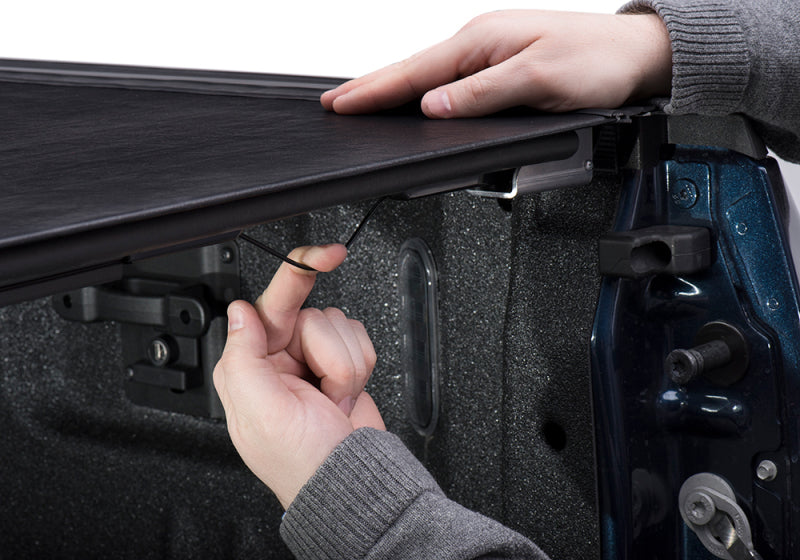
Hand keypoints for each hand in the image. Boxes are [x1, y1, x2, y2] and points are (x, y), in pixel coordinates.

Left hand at [213, 244, 384, 508]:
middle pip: (313, 312)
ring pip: (340, 324)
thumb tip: (240, 311)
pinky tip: (344, 396)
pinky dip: (361, 367)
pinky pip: (360, 338)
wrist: (352, 481)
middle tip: (327, 385)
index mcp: (249, 365)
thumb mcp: (262, 413)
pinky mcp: (342, 364)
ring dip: (346, 366)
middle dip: (328, 352)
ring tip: (332, 400)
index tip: (326, 256)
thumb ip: (244, 357)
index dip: (298, 272)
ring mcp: (312, 360)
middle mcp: (278, 357)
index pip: (270, 302)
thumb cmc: (302, 462)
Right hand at [321, 10, 671, 117]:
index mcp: (482, 42)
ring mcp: (489, 52)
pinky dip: (422, 89)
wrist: (636, 54)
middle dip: (370, 87)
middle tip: (336, 103)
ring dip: (392, 88)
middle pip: (412, 70)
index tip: (342, 103)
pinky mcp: (500, 64)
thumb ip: (483, 95)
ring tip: (363, 102)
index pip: (414, 72)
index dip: (374, 90)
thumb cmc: (597, 61)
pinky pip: (449, 79)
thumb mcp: (539, 80)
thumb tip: (434, 107)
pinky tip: (414, 98)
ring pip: (428, 75)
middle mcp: (481, 43)